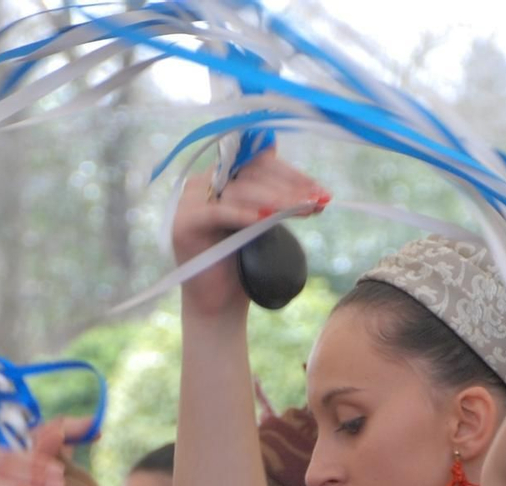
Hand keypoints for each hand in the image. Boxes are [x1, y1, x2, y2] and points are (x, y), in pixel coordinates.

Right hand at [170, 147, 327, 318]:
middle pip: (250, 172)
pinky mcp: (184, 224)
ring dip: (275, 199)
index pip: (258, 162)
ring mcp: (190, 201)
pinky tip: (266, 219)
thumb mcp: (263, 226)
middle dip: (289, 186)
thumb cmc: (242, 265)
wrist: (218, 304)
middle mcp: (203, 183)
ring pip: (238, 190)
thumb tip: (309, 185)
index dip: (292, 174)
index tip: (321, 192)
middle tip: (317, 201)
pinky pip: (217, 212)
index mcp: (221, 178)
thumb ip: (276, 202)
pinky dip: (243, 214)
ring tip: (302, 210)